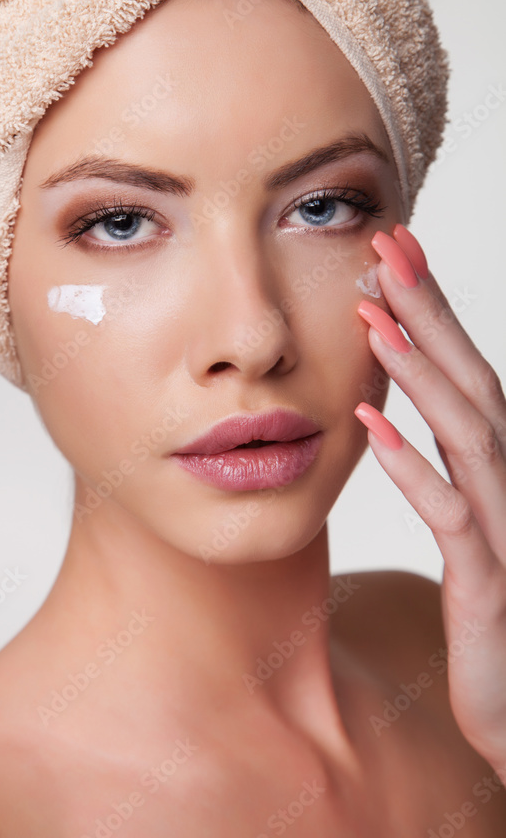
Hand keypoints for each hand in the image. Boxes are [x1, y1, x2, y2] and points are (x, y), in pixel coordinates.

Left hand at [353, 222, 505, 770]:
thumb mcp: (466, 529)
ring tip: (371, 319)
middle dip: (431, 312)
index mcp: (499, 471)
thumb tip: (395, 412)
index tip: (393, 249)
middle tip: (386, 247)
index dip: (434, 310)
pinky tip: (368, 424)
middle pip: (474, 384)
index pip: (468, 373)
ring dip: (420, 373)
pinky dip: (413, 467)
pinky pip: (452, 518)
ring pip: (469, 437)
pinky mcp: (490, 586)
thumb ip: (443, 470)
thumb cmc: (489, 613)